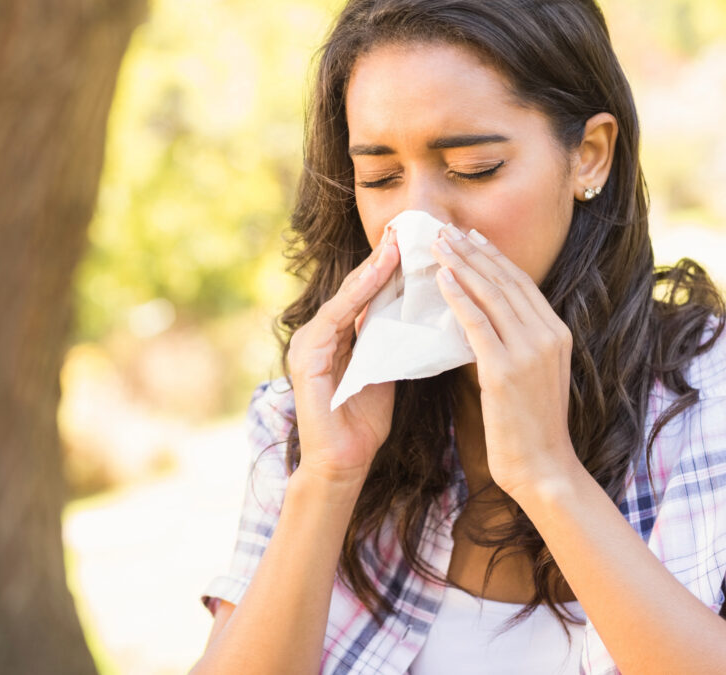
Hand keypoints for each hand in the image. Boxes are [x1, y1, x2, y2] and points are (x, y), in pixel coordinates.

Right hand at [288, 227, 399, 486]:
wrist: (342, 463)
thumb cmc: (363, 422)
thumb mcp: (384, 370)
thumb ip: (390, 340)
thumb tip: (418, 309)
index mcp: (338, 337)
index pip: (366, 294)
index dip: (389, 267)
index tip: (415, 242)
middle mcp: (319, 334)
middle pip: (355, 288)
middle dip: (381, 259)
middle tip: (406, 229)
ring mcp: (309, 344)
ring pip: (345, 298)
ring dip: (371, 271)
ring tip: (396, 245)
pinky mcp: (306, 359)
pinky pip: (335, 319)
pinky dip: (356, 297)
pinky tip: (377, 277)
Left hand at [431, 224, 580, 498]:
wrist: (544, 469)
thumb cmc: (531, 429)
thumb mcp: (531, 377)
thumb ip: (514, 346)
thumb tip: (483, 320)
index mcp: (557, 334)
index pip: (522, 283)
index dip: (493, 257)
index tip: (470, 237)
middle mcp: (548, 336)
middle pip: (505, 281)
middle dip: (473, 252)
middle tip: (445, 230)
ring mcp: (529, 352)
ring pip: (491, 295)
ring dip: (461, 265)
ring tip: (437, 245)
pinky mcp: (505, 370)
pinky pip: (478, 323)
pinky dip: (459, 297)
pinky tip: (442, 279)